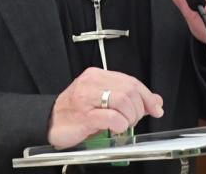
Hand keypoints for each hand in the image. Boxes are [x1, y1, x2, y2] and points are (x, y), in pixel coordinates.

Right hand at [47, 67, 163, 148]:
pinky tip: (116, 128)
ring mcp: (87, 99)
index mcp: (97, 76)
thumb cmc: (76, 112)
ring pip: (123, 101)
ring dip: (130, 117)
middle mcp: (92, 83)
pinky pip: (112, 118)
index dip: (147, 96)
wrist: (49, 122)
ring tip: (123, 124)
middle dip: (139, 109)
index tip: (156, 108)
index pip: (130, 81)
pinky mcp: (84, 116)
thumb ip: (128, 98)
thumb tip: (155, 101)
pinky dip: (120, 125)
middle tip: (133, 119)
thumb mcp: (103, 100)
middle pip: (130, 90)